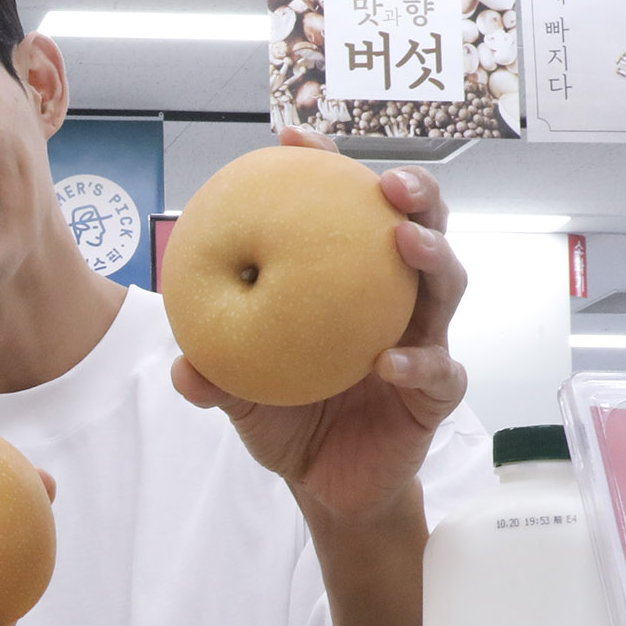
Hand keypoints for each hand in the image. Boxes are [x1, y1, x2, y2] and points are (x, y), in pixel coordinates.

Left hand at [171, 126, 467, 523]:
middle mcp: (393, 302)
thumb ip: (215, 376)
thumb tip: (181, 367)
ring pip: (444, 286)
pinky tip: (391, 360)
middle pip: (419, 230)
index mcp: (349, 285)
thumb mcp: (241, 396)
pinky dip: (419, 362)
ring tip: (405, 242)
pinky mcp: (437, 393)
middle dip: (414, 194)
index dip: (325, 170)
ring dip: (430, 257)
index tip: (294, 138)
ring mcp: (424, 342)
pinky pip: (439, 371)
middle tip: (387, 181)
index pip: (344, 214)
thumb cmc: (289, 421)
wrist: (326, 487)